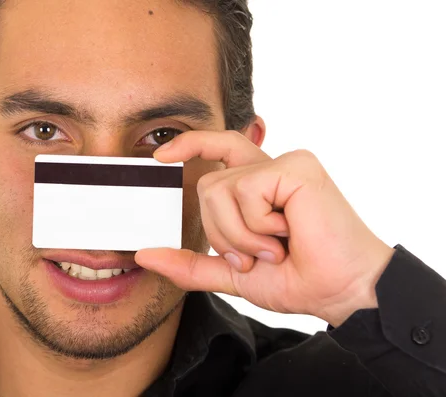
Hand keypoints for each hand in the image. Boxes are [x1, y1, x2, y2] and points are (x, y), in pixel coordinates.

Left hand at [134, 130, 395, 326]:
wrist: (339, 291)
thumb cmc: (298, 279)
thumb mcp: (233, 272)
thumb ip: (191, 264)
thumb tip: (146, 255)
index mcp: (260, 186)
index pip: (219, 148)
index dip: (189, 145)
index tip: (160, 156)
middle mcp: (271, 168)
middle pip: (208, 185)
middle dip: (221, 232)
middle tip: (257, 255)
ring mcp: (285, 164)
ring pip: (220, 189)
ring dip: (240, 234)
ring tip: (275, 247)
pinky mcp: (296, 167)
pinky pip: (246, 191)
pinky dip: (257, 225)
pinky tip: (288, 232)